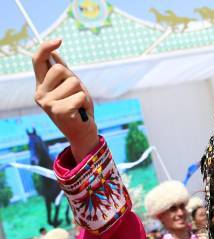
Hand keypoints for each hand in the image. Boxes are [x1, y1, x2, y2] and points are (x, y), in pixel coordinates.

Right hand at [32, 39, 98, 161]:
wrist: (83, 132)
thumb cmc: (78, 108)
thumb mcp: (70, 87)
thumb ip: (62, 72)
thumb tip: (54, 53)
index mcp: (41, 85)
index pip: (38, 61)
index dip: (46, 48)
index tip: (59, 40)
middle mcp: (39, 93)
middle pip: (60, 68)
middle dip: (74, 79)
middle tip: (76, 95)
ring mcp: (47, 103)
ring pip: (74, 82)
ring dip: (82, 93)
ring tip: (79, 105)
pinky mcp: (59, 111)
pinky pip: (80, 96)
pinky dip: (85, 103)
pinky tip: (81, 112)